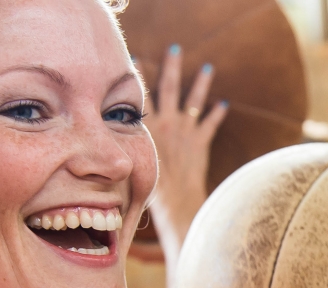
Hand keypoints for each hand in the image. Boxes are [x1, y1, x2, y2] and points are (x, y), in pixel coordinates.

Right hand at [141, 44, 228, 248]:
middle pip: (169, 87)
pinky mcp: (200, 141)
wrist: (175, 198)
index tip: (134, 58)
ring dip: (202, 83)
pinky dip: (217, 115)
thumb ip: (123, 146)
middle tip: (175, 48)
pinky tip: (224, 105)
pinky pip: (210, 124)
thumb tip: (103, 145)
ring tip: (208, 67)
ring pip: (194, 100)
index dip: (138, 77)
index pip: (141, 95)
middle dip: (172, 66)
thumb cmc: (149, 186)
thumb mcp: (131, 160)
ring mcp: (185, 130)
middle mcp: (167, 123)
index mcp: (148, 127)